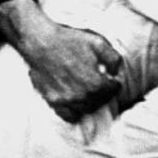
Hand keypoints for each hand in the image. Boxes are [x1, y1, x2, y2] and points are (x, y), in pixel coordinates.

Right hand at [0, 0, 121, 121]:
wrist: (40, 42)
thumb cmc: (68, 41)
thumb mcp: (97, 43)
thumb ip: (113, 58)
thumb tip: (117, 72)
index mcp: (95, 83)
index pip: (114, 90)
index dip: (115, 82)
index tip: (112, 79)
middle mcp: (82, 96)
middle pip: (101, 102)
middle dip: (104, 93)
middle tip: (102, 85)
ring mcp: (67, 101)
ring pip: (87, 109)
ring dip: (92, 102)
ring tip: (90, 91)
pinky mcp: (53, 102)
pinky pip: (69, 116)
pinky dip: (75, 111)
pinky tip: (76, 101)